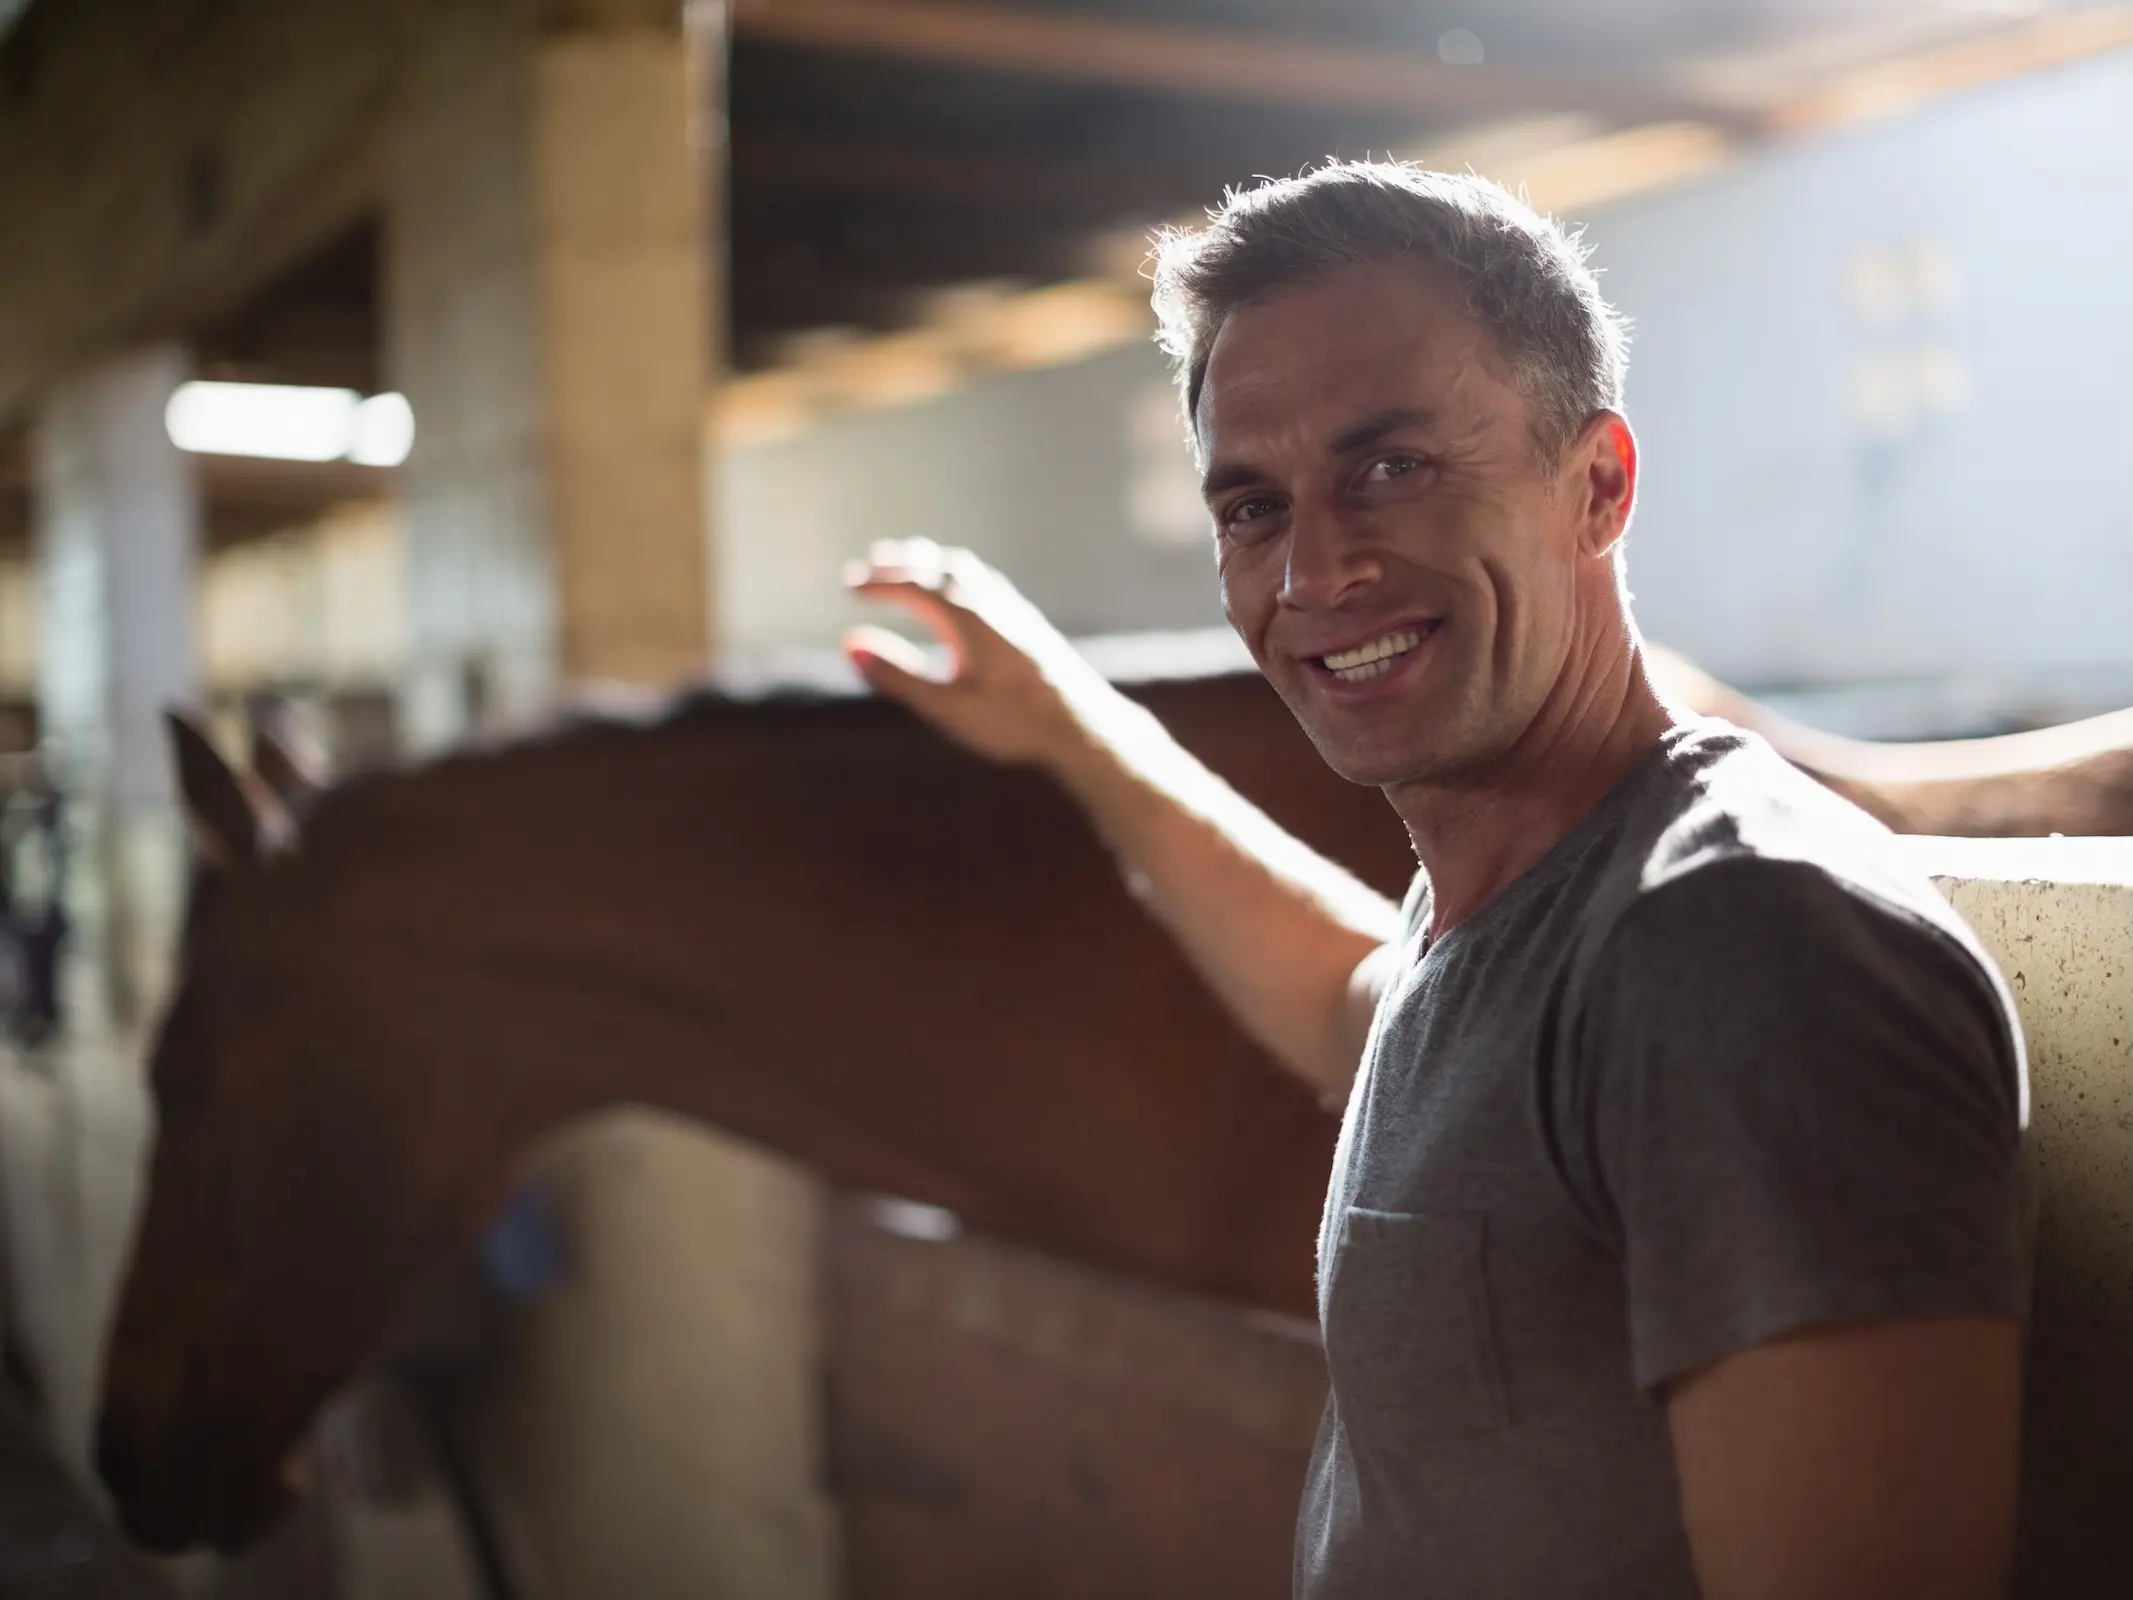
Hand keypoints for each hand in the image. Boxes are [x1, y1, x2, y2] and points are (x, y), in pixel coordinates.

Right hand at [842, 540, 1109, 768]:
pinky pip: (985, 582)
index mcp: (968, 616)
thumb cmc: (1014, 721)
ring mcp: (1014, 610)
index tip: (849, 586)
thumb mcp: (947, 705)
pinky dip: (957, 576)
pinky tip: (959, 599)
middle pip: (941, 565)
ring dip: (932, 564)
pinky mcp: (1029, 624)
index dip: (879, 582)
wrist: (1084, 727)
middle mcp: (992, 602)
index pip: (913, 584)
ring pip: (967, 570)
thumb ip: (898, 675)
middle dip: (903, 563)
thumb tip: (851, 645)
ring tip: (909, 569)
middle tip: (872, 564)